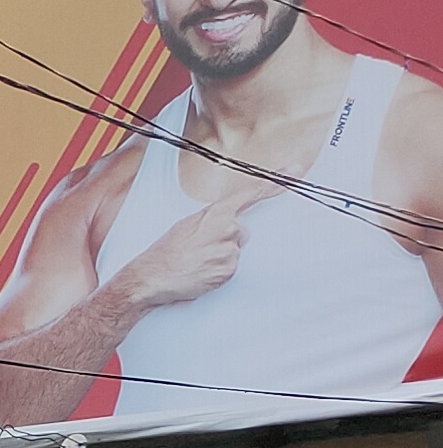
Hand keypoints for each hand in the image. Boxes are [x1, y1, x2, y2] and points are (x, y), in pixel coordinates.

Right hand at [110, 188, 265, 314]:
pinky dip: (217, 273)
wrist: (150, 277)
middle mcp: (229, 229)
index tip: (297, 170)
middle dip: (225, 241)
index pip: (252, 193)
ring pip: (235, 252)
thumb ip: (213, 219)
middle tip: (199, 250)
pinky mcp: (229, 270)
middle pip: (241, 232)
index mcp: (217, 213)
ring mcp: (230, 250)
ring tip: (196, 263)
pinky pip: (230, 269)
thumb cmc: (165, 252)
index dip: (277, 181)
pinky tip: (200, 273)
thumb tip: (229, 223)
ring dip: (219, 258)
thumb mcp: (187, 225)